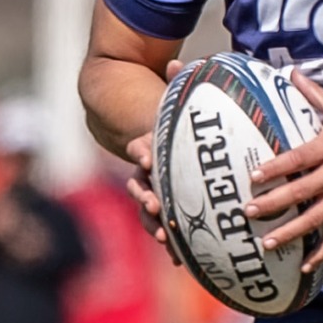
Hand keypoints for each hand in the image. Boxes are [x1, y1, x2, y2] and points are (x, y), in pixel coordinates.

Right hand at [123, 62, 190, 266]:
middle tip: (156, 206)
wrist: (159, 141)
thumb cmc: (174, 120)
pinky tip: (182, 262)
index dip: (142, 154)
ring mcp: (154, 194)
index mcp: (148, 148)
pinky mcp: (168, 211)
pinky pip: (168, 229)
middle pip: (141, 187)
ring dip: (157, 226)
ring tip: (167, 239)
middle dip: (147, 199)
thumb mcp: (175, 102)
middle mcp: (146, 174)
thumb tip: (177, 61)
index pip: (140, 150)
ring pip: (151, 213)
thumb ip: (176, 84)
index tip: (147, 158)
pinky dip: (174, 245)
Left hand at [247, 73, 322, 270]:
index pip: (299, 159)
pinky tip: (304, 266)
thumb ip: (314, 93)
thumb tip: (291, 72)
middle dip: (275, 204)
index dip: (277, 168)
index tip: (254, 177)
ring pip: (318, 217)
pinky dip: (322, 251)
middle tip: (249, 213)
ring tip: (269, 244)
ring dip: (293, 232)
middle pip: (303, 191)